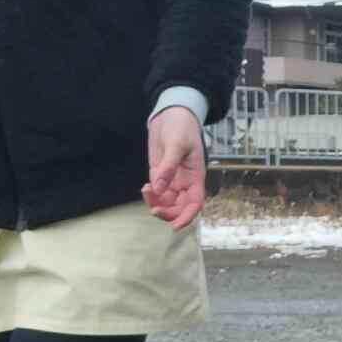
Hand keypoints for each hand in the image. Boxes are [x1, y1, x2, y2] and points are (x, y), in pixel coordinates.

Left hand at [143, 105, 205, 229]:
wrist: (172, 115)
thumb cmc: (181, 127)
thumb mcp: (176, 145)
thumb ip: (168, 167)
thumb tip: (159, 188)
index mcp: (195, 177)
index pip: (195, 203)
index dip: (187, 216)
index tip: (175, 226)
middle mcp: (185, 183)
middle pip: (179, 208)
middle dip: (167, 213)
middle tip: (154, 210)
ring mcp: (172, 180)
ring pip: (166, 203)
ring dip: (156, 204)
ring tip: (146, 191)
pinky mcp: (160, 176)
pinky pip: (156, 194)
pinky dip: (150, 196)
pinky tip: (145, 188)